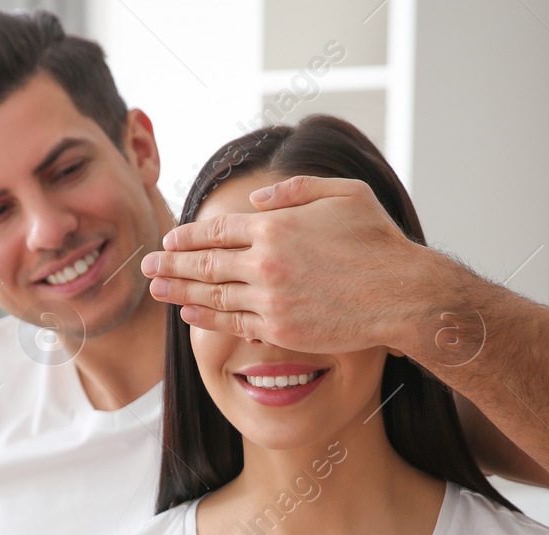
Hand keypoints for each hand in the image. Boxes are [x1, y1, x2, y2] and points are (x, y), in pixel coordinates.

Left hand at [141, 175, 426, 353]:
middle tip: (145, 267)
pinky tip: (189, 315)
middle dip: (170, 265)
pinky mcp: (281, 329)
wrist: (402, 294)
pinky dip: (206, 319)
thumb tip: (256, 201)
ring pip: (212, 295)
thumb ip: (295, 191)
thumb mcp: (343, 194)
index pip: (218, 230)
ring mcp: (270, 299)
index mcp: (276, 226)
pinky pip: (234, 323)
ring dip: (179, 292)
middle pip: (205, 263)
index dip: (188, 236)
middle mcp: (265, 262)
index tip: (169, 241)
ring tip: (155, 291)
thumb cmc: (379, 242)